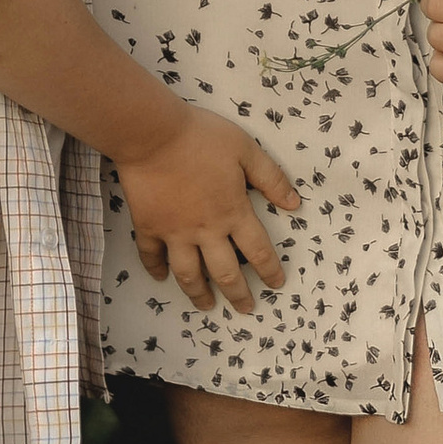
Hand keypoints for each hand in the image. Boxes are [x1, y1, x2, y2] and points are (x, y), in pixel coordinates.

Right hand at [115, 107, 299, 314]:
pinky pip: (151, 256)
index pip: (257, 250)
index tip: (276, 284)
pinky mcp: (148, 226)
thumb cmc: (202, 137)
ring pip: (188, 274)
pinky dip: (156, 269)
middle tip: (245, 309)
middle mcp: (206, 230)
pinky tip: (161, 278)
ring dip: (199, 294)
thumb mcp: (246, 149)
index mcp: (233, 212)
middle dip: (238, 294)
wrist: (153, 134)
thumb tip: (295, 204)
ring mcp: (174, 232)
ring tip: (206, 306)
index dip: (269, 270)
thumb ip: (270, 178)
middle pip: (225, 272)